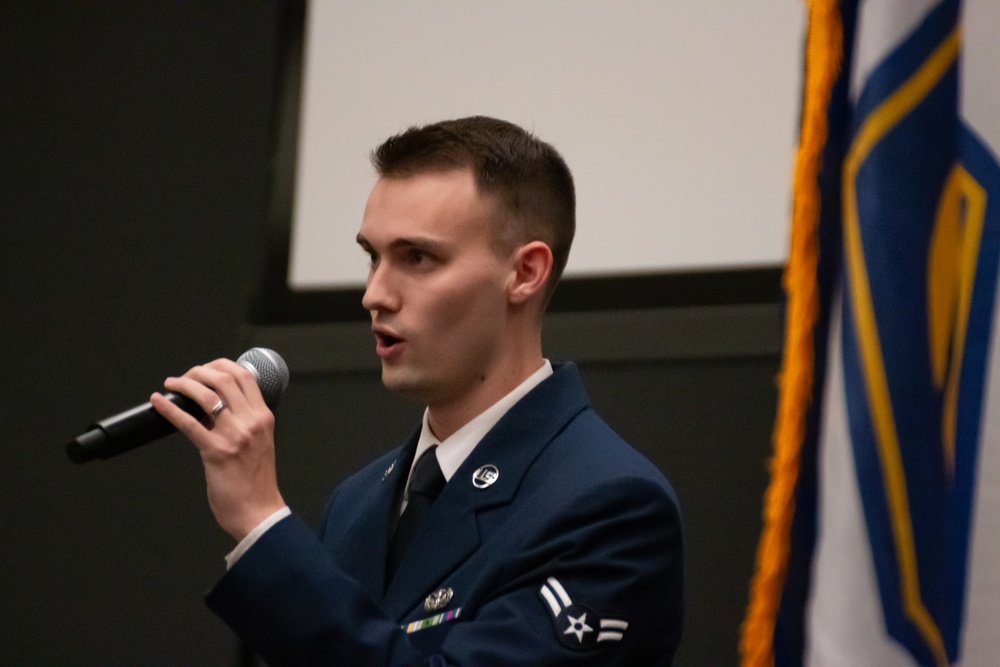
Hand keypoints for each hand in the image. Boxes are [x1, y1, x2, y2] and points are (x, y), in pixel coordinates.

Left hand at [150, 358, 286, 541]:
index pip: (245, 377)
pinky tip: (158, 403)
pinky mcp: (216, 451)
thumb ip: (243, 423)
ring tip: (171, 384)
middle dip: (199, 372)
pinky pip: (189, 423)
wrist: (259, 511)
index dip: (221, 365)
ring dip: (184, 384)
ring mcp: (234, 435)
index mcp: (263, 417)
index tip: (205, 369)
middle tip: (184, 377)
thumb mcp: (259, 443)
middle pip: (224, 378)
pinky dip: (170, 409)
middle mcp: (252, 421)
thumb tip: (214, 407)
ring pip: (206, 395)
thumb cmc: (257, 481)